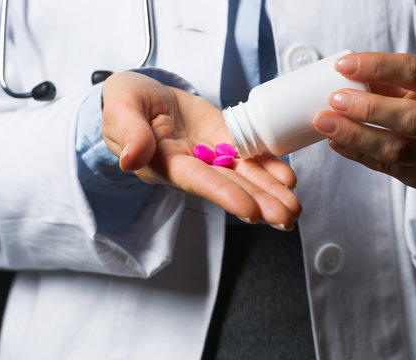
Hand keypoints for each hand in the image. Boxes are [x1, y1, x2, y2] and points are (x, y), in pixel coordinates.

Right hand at [102, 71, 300, 229]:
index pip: (198, 182)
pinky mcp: (224, 139)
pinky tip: (288, 179)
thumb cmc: (126, 102)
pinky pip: (249, 155)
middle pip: (229, 186)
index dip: (224, 195)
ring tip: (294, 208)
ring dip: (270, 192)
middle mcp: (192, 165)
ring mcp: (211, 154)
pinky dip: (269, 166)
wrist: (144, 95)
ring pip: (244, 175)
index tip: (250, 211)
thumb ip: (129, 132)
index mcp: (166, 163)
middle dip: (259, 202)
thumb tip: (132, 158)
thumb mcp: (121, 110)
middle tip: (287, 219)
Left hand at [313, 52, 415, 189]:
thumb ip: (391, 83)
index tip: (344, 66)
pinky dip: (357, 154)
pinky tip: (336, 142)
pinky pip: (386, 167)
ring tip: (325, 124)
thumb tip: (343, 79)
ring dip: (355, 136)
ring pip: (396, 150)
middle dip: (367, 109)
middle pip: (410, 118)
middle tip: (334, 100)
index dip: (377, 67)